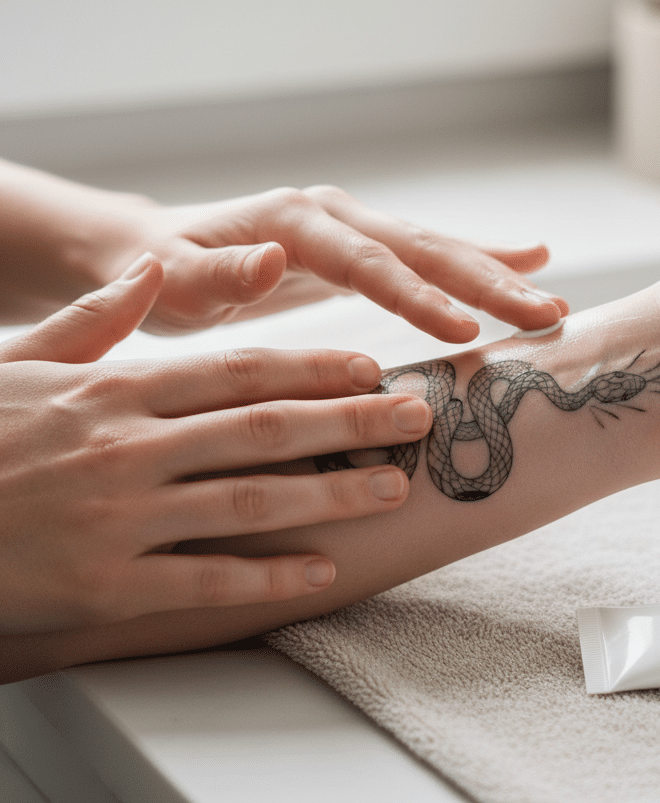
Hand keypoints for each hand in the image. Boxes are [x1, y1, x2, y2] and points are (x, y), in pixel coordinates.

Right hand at [0, 255, 433, 634]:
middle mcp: (129, 449)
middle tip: (417, 416)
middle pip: (262, 428)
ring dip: (331, 493)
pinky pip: (203, 582)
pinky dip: (268, 576)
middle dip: (349, 421)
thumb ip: (95, 322)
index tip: (372, 364)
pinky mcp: (104, 587)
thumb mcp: (23, 365)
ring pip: (248, 502)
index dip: (312, 366)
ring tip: (395, 486)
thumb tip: (152, 274)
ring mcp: (119, 519)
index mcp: (116, 391)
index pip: (236, 370)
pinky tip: (323, 570)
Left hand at [93, 186, 567, 339]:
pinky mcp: (360, 245)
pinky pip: (427, 254)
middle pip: (421, 249)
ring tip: (556, 299)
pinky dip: (479, 258)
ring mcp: (351, 226)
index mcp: (293, 223)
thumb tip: (272, 261)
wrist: (149, 248)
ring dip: (496, 275)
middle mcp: (332, 216)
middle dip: (486, 283)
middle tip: (548, 315)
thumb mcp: (164, 281)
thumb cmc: (153, 274)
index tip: (467, 330)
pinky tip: (529, 261)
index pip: (367, 264)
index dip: (418, 297)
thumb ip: (214, 274)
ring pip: (436, 248)